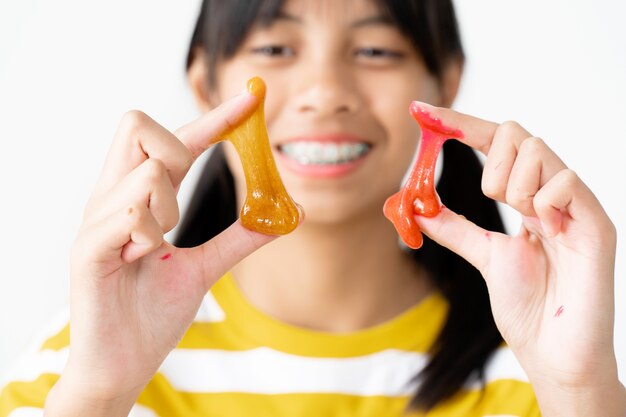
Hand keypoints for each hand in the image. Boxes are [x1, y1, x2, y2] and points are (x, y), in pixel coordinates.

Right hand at [56, 91, 279, 406]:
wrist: (122, 365)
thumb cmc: (151, 314)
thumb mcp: (206, 268)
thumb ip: (240, 238)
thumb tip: (287, 214)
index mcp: (138, 198)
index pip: (176, 139)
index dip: (215, 116)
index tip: (254, 99)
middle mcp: (112, 198)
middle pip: (137, 123)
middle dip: (177, 150)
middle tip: (180, 200)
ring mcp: (96, 221)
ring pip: (147, 172)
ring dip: (169, 211)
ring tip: (155, 251)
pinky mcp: (86, 249)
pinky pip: (129, 214)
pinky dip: (150, 237)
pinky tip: (140, 262)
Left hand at [412, 103, 624, 415]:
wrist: (554, 351)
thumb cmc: (529, 307)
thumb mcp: (484, 256)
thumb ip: (454, 228)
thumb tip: (417, 207)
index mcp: (528, 197)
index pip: (494, 143)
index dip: (458, 124)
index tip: (421, 111)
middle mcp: (553, 192)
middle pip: (516, 133)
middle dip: (490, 163)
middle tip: (495, 203)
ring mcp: (576, 204)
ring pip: (536, 150)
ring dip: (513, 186)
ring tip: (526, 224)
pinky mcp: (596, 223)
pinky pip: (565, 180)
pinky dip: (543, 202)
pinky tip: (546, 231)